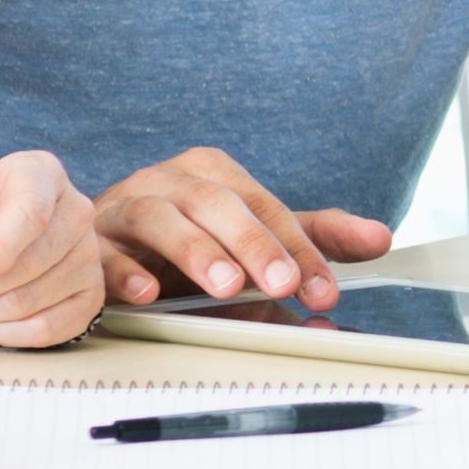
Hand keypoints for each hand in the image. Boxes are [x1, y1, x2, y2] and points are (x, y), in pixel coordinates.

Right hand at [91, 147, 393, 314]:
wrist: (103, 242)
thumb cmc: (186, 240)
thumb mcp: (252, 237)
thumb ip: (311, 237)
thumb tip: (380, 238)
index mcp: (212, 174)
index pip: (264, 207)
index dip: (297, 247)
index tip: (322, 288)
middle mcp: (168, 181)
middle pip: (214, 203)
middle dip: (253, 244)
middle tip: (282, 284)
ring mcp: (124, 207)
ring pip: (159, 217)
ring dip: (195, 251)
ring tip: (225, 285)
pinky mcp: (88, 242)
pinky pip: (103, 252)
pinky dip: (123, 271)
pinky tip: (146, 293)